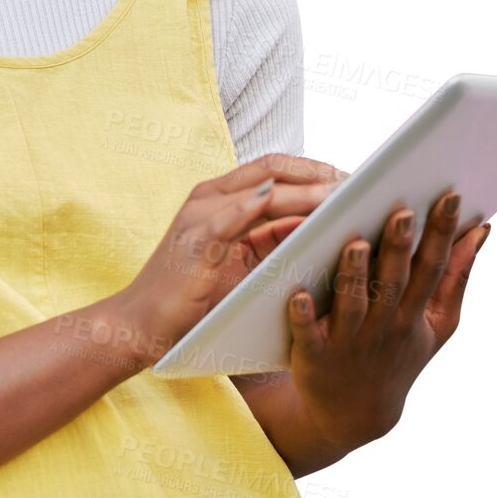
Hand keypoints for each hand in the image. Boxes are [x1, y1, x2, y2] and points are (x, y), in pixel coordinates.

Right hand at [108, 153, 349, 368]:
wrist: (139, 328)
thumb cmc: (190, 300)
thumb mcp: (240, 263)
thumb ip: (270, 240)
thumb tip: (321, 230)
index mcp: (219, 200)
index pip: (273, 169)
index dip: (312, 169)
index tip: (349, 177)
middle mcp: (209, 198)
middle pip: (273, 170)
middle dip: (317, 174)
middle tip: (358, 182)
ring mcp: (202, 215)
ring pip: (264, 189)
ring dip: (306, 190)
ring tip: (342, 195)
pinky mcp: (197, 239)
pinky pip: (237, 215)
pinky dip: (269, 207)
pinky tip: (301, 210)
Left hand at [284, 189, 488, 446]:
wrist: (355, 414)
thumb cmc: (399, 355)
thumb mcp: (440, 324)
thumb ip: (458, 276)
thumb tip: (482, 230)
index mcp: (416, 313)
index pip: (432, 267)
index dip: (443, 233)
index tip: (451, 197)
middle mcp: (385, 325)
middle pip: (393, 282)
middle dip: (399, 248)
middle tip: (403, 212)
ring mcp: (350, 342)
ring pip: (353, 304)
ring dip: (354, 276)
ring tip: (356, 244)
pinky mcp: (315, 357)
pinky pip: (308, 335)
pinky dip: (303, 316)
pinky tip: (298, 294)